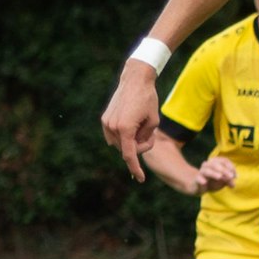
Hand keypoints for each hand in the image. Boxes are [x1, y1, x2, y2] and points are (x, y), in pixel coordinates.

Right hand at [100, 62, 159, 179]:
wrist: (135, 79)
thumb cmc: (148, 99)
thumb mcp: (154, 121)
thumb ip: (146, 138)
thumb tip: (135, 148)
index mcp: (126, 129)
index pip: (130, 155)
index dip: (136, 168)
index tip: (140, 179)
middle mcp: (112, 127)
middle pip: (127, 149)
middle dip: (140, 146)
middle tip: (150, 134)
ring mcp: (106, 123)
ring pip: (120, 143)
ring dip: (131, 140)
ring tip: (141, 124)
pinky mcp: (105, 119)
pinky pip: (114, 136)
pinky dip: (123, 136)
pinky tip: (130, 125)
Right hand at [195, 156, 236, 192]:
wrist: (199, 187)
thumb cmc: (212, 182)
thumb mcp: (223, 181)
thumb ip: (228, 181)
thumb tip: (233, 184)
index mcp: (215, 162)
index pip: (224, 160)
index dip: (231, 167)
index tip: (235, 176)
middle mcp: (207, 165)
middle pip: (215, 164)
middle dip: (224, 170)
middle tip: (230, 177)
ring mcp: (201, 172)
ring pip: (207, 170)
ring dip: (214, 173)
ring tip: (220, 177)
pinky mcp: (196, 179)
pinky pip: (198, 178)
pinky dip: (201, 179)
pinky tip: (204, 182)